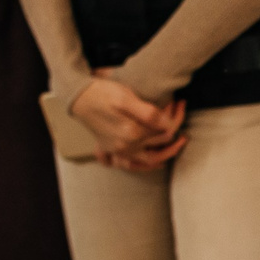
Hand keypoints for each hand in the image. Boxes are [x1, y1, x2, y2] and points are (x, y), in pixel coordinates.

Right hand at [70, 73, 186, 170]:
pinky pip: (130, 165)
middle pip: (160, 145)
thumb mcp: (126, 97)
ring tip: (176, 144)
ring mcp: (118, 150)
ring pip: (148, 161)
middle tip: (181, 115)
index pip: (164, 131)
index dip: (175, 117)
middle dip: (175, 131)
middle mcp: (125, 146)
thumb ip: (148, 113)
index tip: (178, 103)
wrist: (78, 97)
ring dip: (165, 155)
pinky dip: (144, 166)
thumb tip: (168, 124)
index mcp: (131, 133)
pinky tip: (154, 162)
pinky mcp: (111, 150)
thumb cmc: (101, 93)